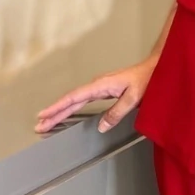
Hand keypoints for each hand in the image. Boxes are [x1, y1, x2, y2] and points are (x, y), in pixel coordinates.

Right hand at [34, 56, 156, 136]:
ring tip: (47, 121)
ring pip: (74, 100)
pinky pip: (82, 100)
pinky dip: (71, 107)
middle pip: (70, 100)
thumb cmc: (146, 80)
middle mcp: (96, 85)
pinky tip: (66, 113)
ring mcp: (99, 88)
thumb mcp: (134, 98)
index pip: (74, 98)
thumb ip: (117, 112)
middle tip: (39, 125)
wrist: (155, 68)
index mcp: (100, 85)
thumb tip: (101, 126)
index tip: (44, 115)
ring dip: (60, 110)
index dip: (58, 107)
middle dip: (54, 113)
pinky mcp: (102, 91)